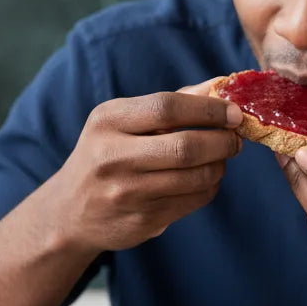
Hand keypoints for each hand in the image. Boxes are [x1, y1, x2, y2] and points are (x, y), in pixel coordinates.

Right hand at [50, 79, 242, 254]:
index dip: (209, 109)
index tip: (234, 112)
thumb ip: (173, 102)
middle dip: (222, 141)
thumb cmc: (108, 153)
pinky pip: (193, 201)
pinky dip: (209, 187)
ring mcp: (126, 193)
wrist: (71, 211)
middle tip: (235, 139)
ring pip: (196, 177)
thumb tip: (221, 84)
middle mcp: (112, 157)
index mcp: (107, 121)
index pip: (168, 107)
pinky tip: (205, 179)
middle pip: (186, 147)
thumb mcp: (125, 121)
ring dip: (220, 166)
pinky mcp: (142, 221)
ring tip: (221, 158)